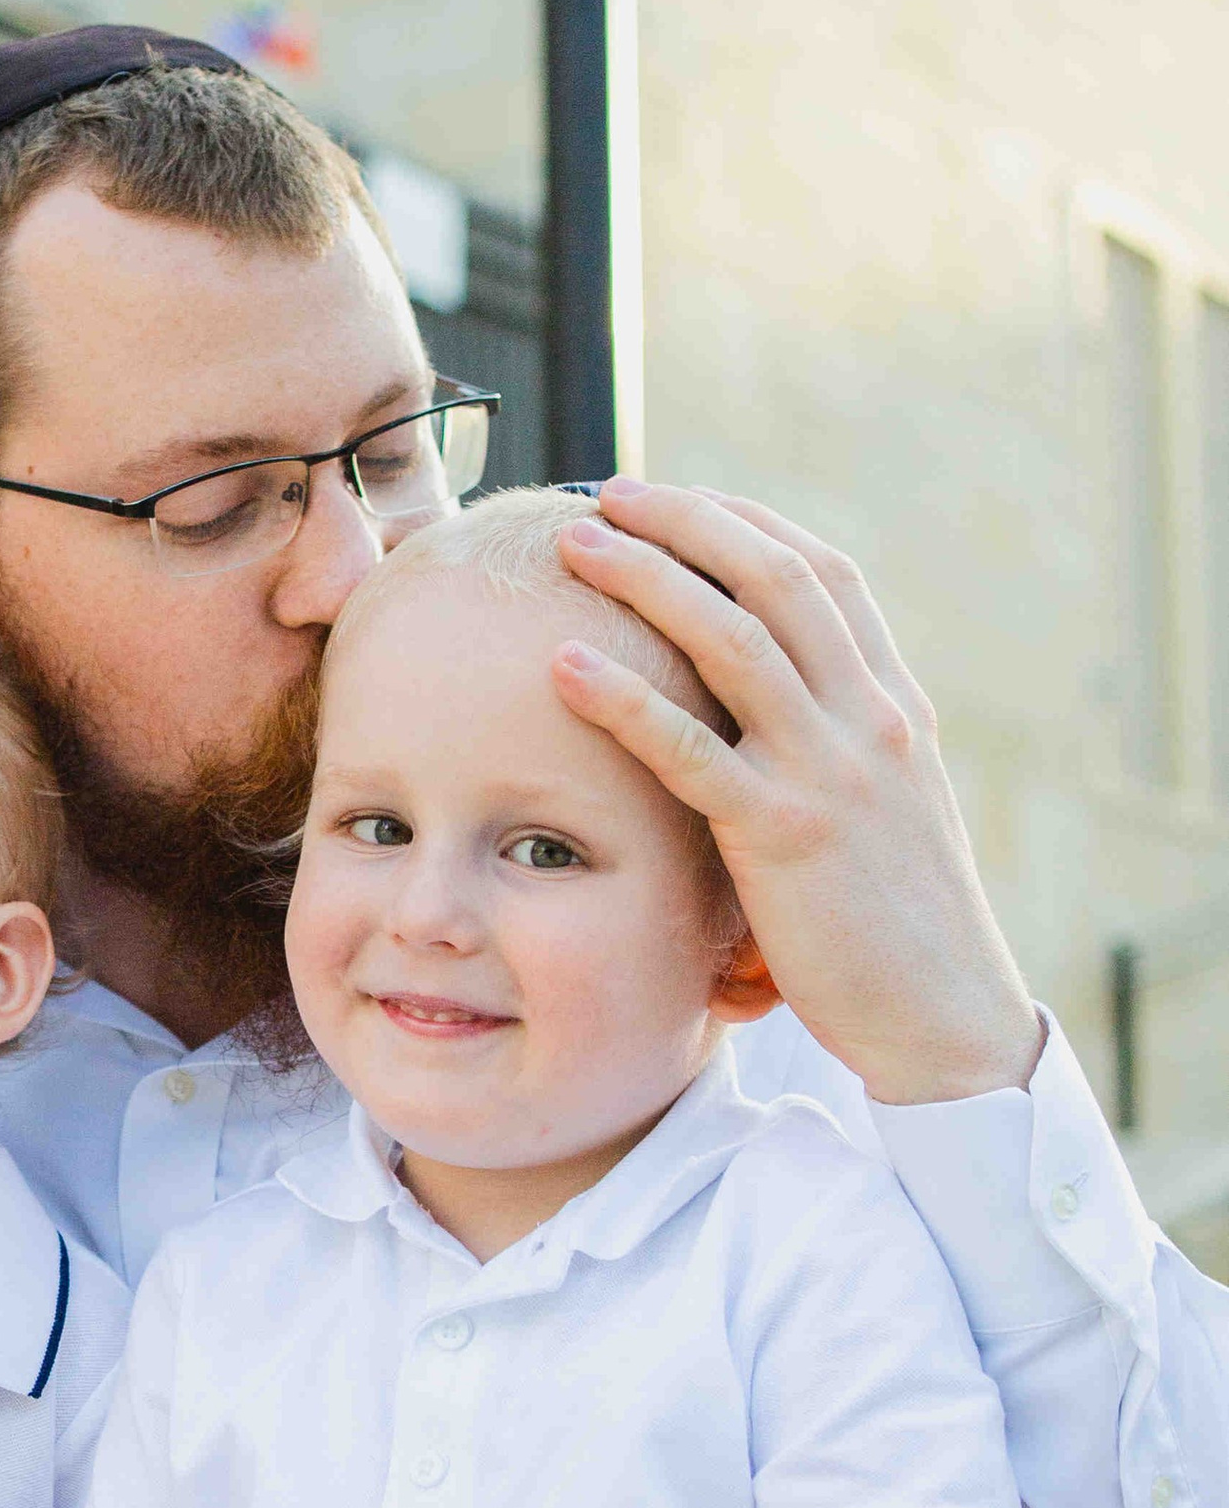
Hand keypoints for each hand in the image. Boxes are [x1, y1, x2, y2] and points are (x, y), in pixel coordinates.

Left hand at [554, 486, 1042, 1106]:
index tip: (675, 496)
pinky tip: (562, 665)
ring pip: (733, 638)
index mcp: (894, 704)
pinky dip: (623, 698)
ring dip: (646, 577)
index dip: (744, 523)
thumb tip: (764, 703)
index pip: (824, 573)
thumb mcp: (883, 809)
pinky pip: (691, 748)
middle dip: (687, 521)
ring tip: (574, 541)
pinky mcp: (784, 836)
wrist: (943, 1015)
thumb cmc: (894, 925)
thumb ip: (836, 745)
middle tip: (608, 492)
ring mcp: (830, 772)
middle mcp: (870, 718)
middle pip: (776, 577)